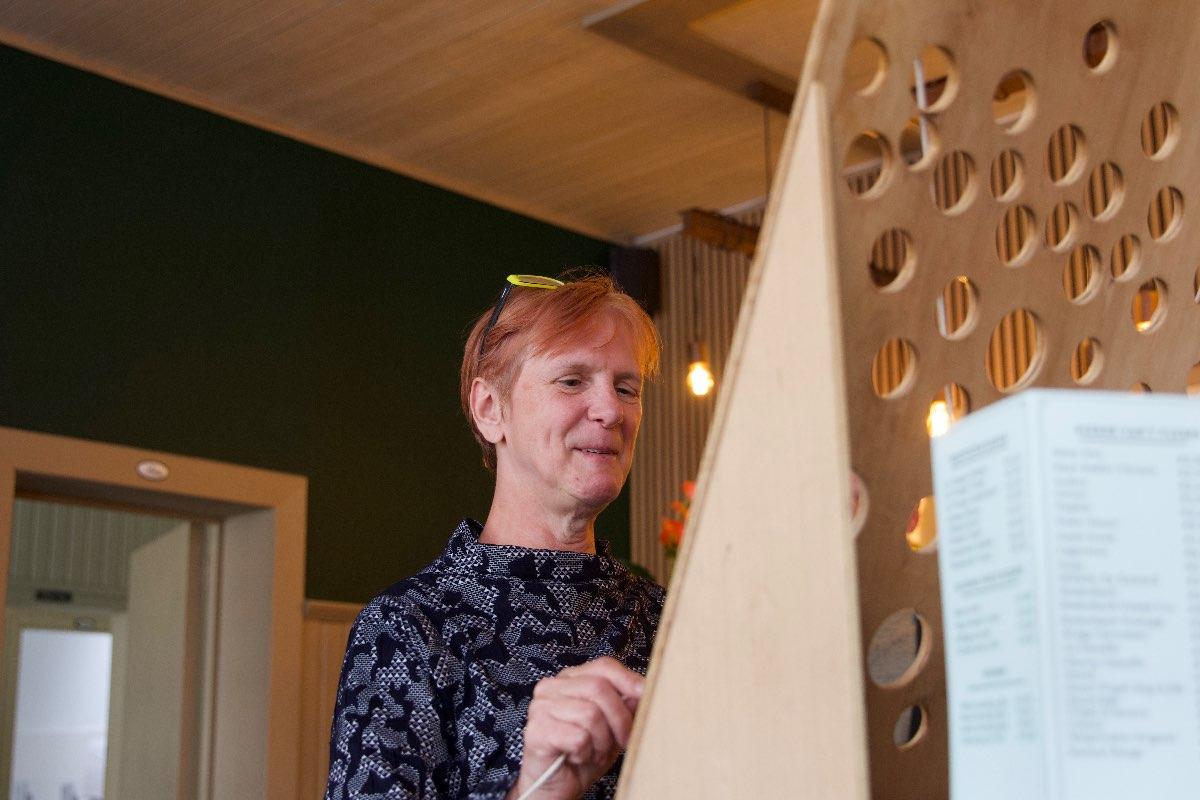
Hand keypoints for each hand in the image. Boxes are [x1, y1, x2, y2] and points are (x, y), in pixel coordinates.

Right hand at [508, 656, 643, 799]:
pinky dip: (586, 753)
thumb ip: (624, 707)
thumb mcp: (611, 728)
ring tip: (596, 753)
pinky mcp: (537, 731)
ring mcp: (541, 707)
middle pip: (599, 688)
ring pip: (590, 713)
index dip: (628, 680)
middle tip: (623, 740)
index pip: (603, 666)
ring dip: (602, 741)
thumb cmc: (582, 755)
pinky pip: (578, 737)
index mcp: (570, 680)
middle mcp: (551, 687)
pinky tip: (578, 757)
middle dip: (620, 718)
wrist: (555, 787)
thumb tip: (643, 691)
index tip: (644, 695)